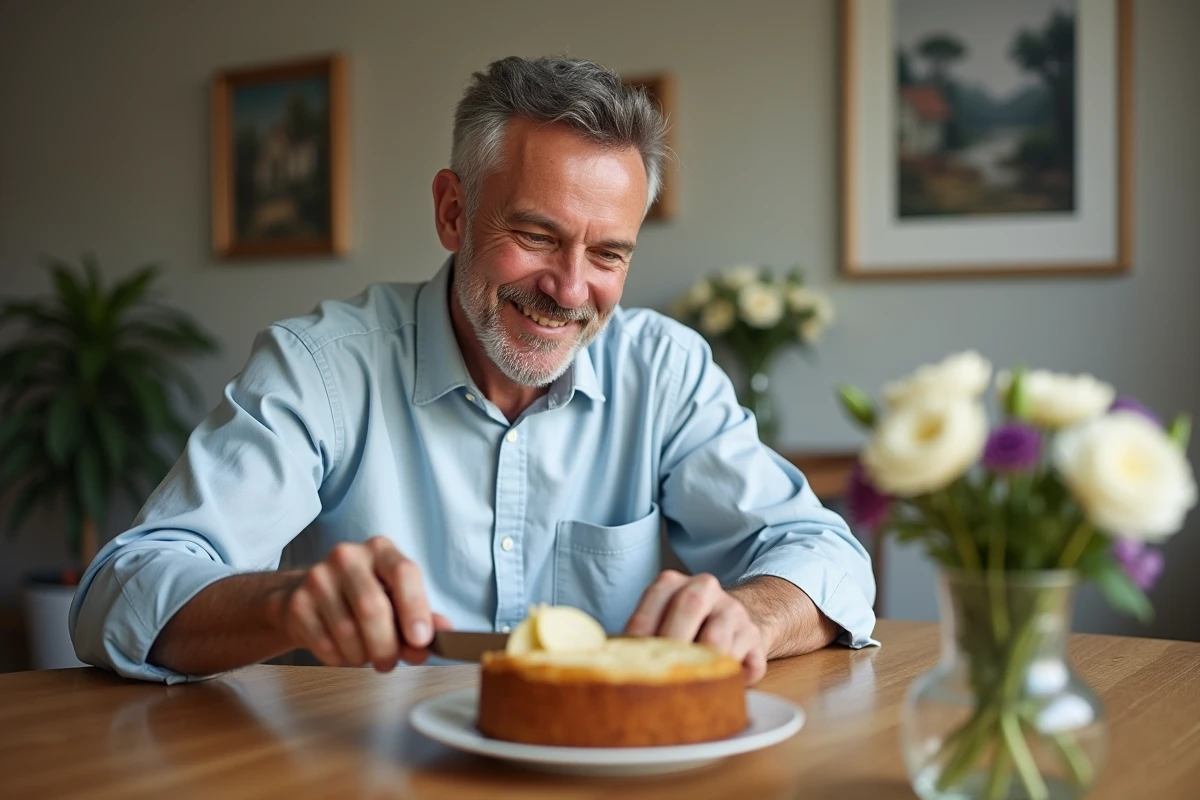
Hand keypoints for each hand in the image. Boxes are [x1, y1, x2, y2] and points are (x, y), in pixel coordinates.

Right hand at [279, 536, 451, 670]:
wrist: (306, 596)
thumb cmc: (362, 596)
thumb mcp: (396, 598)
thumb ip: (422, 616)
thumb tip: (444, 633)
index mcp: (380, 550)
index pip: (403, 572)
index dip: (415, 608)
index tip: (421, 640)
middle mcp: (348, 556)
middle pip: (372, 607)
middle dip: (386, 646)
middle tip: (389, 662)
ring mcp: (318, 577)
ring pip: (347, 632)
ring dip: (362, 655)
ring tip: (365, 653)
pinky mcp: (297, 603)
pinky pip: (325, 644)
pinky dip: (340, 658)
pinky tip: (343, 650)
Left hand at [624, 570, 767, 683]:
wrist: (734, 616)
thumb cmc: (685, 625)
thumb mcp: (660, 617)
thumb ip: (640, 636)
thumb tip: (607, 663)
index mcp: (672, 584)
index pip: (654, 600)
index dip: (641, 632)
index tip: (630, 660)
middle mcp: (704, 589)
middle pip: (689, 607)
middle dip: (673, 642)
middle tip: (660, 673)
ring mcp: (733, 611)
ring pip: (719, 639)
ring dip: (701, 666)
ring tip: (687, 688)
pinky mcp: (756, 636)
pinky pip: (747, 663)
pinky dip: (734, 681)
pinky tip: (720, 691)